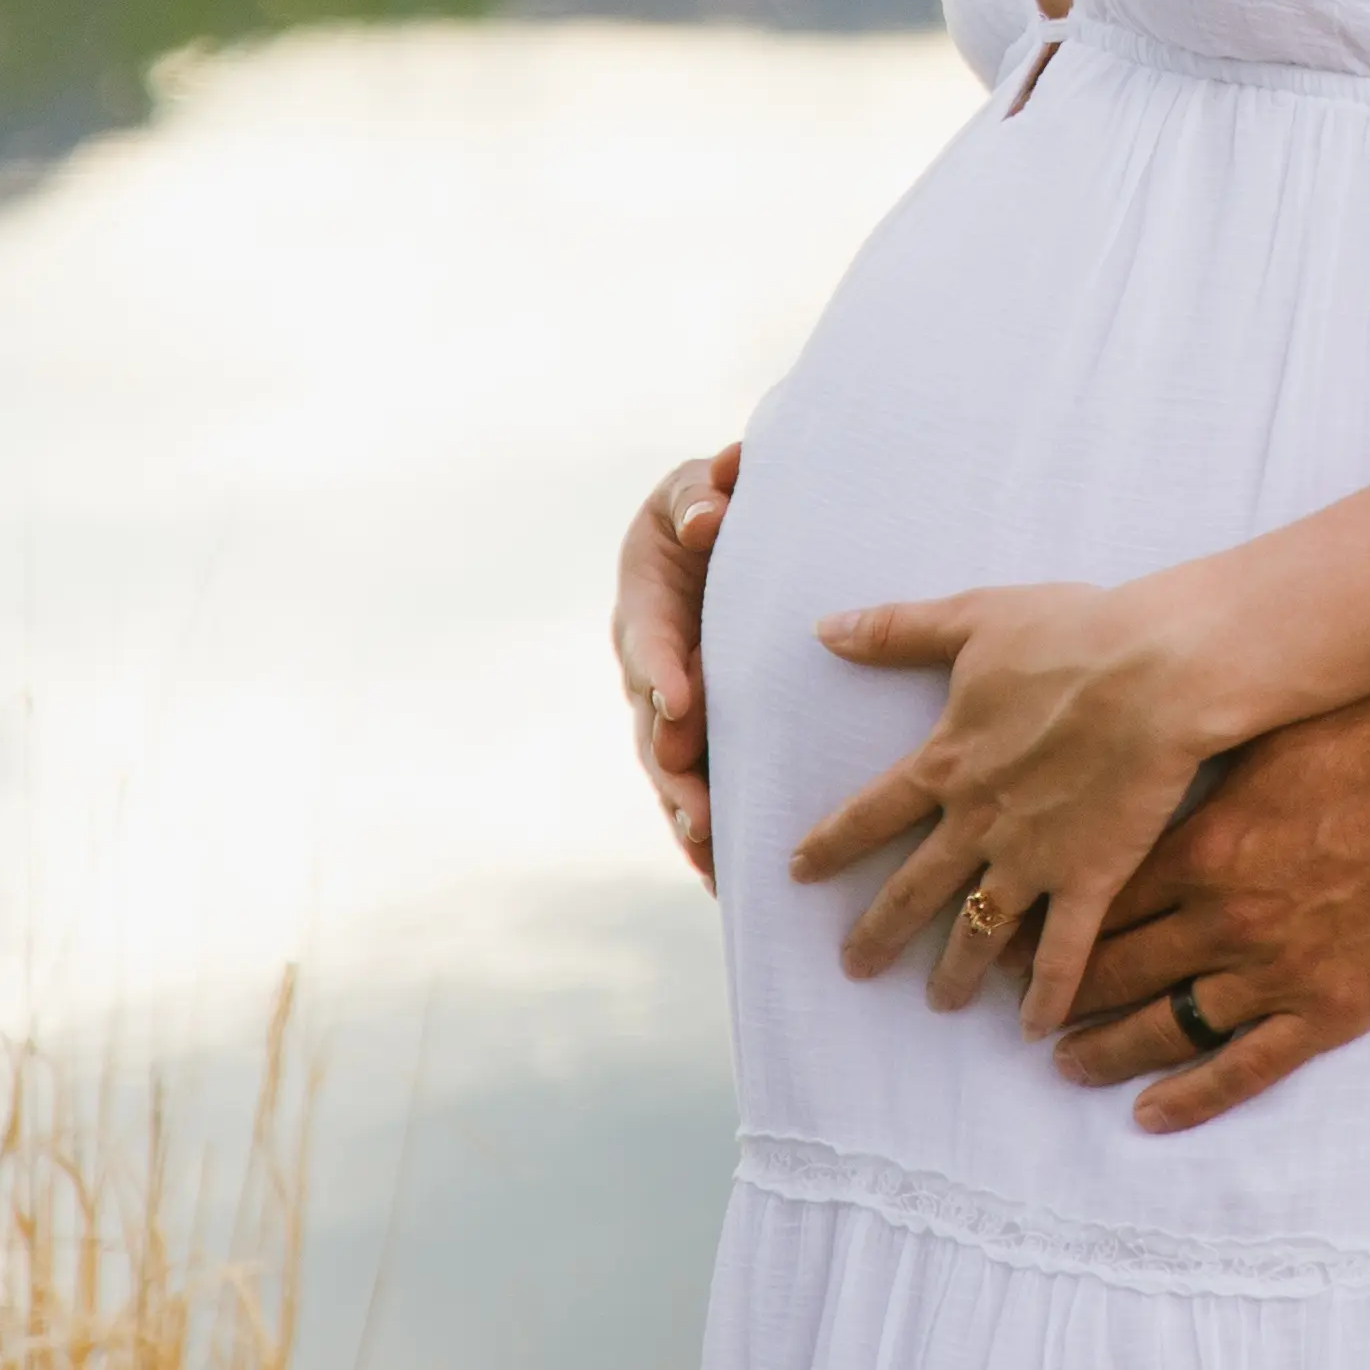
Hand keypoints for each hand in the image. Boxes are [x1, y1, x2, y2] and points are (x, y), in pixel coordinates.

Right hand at [612, 447, 737, 884]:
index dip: (661, 668)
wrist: (705, 535)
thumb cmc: (704, 506)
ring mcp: (666, 708)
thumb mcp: (694, 490)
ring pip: (669, 770)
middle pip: (651, 726)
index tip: (679, 697)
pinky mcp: (693, 734)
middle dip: (673, 770)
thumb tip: (710, 510)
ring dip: (686, 813)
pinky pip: (695, 786)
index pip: (650, 639)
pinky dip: (704, 831)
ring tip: (711, 854)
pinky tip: (724, 879)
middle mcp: (647, 667)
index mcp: (645, 606)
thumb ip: (699, 495)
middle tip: (696, 809)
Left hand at [791, 573, 1241, 1037]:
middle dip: (879, 930)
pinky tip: (1035, 1031)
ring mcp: (1032, 857)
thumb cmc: (1072, 633)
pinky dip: (1045, 994)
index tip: (798, 871)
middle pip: (914, 888)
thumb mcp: (973, 618)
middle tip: (853, 967)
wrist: (1157, 672)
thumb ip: (897, 630)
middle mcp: (978, 822)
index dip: (832, 843)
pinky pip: (1060, 952)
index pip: (872, 814)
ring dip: (954, 970)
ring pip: (978, 929)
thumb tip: (824, 629)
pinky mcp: (1090, 877)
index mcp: (947, 762)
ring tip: (939, 1003)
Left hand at [1056, 692, 1369, 1130]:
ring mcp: (1272, 974)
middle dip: (1060, 993)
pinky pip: (1243, 1070)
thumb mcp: (1277, 735)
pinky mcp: (1324, 1013)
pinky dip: (1191, 1098)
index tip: (1011, 939)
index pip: (1098, 900)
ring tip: (1067, 1065)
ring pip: (1164, 1027)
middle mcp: (1222, 920)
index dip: (1049, 924)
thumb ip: (1212, 766)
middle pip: (1116, 968)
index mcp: (1204, 850)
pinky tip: (1150, 1114)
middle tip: (1021, 1010)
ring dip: (1106, 1050)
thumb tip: (1156, 754)